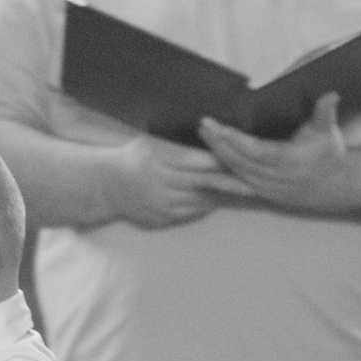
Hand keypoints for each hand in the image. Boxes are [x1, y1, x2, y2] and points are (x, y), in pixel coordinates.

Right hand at [104, 133, 251, 227]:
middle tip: (256, 186)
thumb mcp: (150, 144)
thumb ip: (177, 148)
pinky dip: (206, 206)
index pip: (199, 161)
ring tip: (245, 194)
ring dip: (223, 198)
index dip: (223, 163)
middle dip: (232, 185)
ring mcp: (162, 204)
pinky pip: (190, 213)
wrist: (104, 187)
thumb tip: (210, 142)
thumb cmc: (131, 157)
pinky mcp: (162, 219)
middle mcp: (162, 183)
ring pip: (201, 201)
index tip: (244, 162)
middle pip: (205, 184)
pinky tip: (220, 202)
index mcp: (160, 160)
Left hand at [197, 93, 347, 211]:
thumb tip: (330, 96)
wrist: (331, 187)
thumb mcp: (328, 133)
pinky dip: (216, 177)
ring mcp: (264, 186)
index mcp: (288, 161)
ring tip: (202, 133)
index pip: (257, 150)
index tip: (220, 127)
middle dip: (219, 143)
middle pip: (240, 160)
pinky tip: (200, 170)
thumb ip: (325, 114)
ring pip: (234, 171)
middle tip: (203, 125)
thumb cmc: (327, 155)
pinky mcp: (258, 191)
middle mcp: (273, 176)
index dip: (237, 141)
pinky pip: (234, 183)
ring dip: (216, 154)